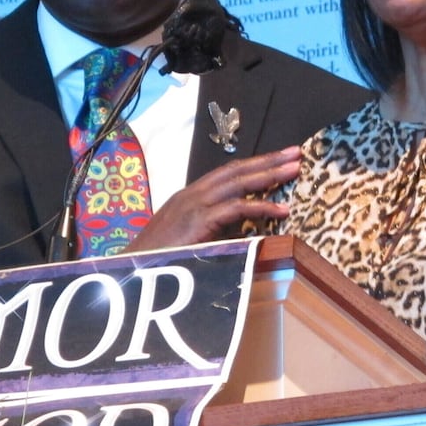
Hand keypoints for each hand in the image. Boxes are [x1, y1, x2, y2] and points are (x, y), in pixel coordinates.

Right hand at [127, 146, 300, 250]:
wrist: (130, 272)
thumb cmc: (159, 261)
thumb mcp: (191, 239)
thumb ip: (215, 230)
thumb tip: (247, 229)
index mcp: (190, 196)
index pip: (228, 173)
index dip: (255, 164)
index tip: (279, 158)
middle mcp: (192, 194)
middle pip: (236, 170)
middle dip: (268, 160)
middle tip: (295, 153)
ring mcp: (194, 205)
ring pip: (237, 182)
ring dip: (269, 174)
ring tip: (294, 169)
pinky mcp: (197, 221)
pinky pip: (235, 209)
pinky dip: (261, 207)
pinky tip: (281, 209)